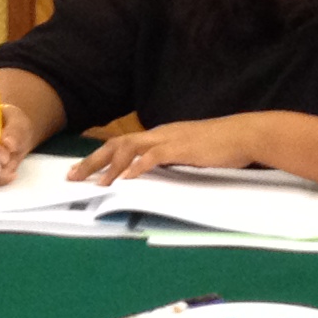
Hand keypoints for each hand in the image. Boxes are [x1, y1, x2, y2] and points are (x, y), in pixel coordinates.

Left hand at [71, 115, 267, 183]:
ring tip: (96, 183)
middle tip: (71, 177)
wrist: (245, 134)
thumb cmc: (221, 146)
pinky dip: (138, 167)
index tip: (81, 170)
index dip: (99, 157)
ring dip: (110, 167)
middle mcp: (159, 134)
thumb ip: (171, 160)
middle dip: (92, 161)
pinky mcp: (182, 148)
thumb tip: (154, 173)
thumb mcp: (189, 153)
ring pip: (129, 149)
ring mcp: (170, 139)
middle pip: (117, 144)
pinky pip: (154, 157)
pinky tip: (127, 179)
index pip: (122, 143)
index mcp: (159, 135)